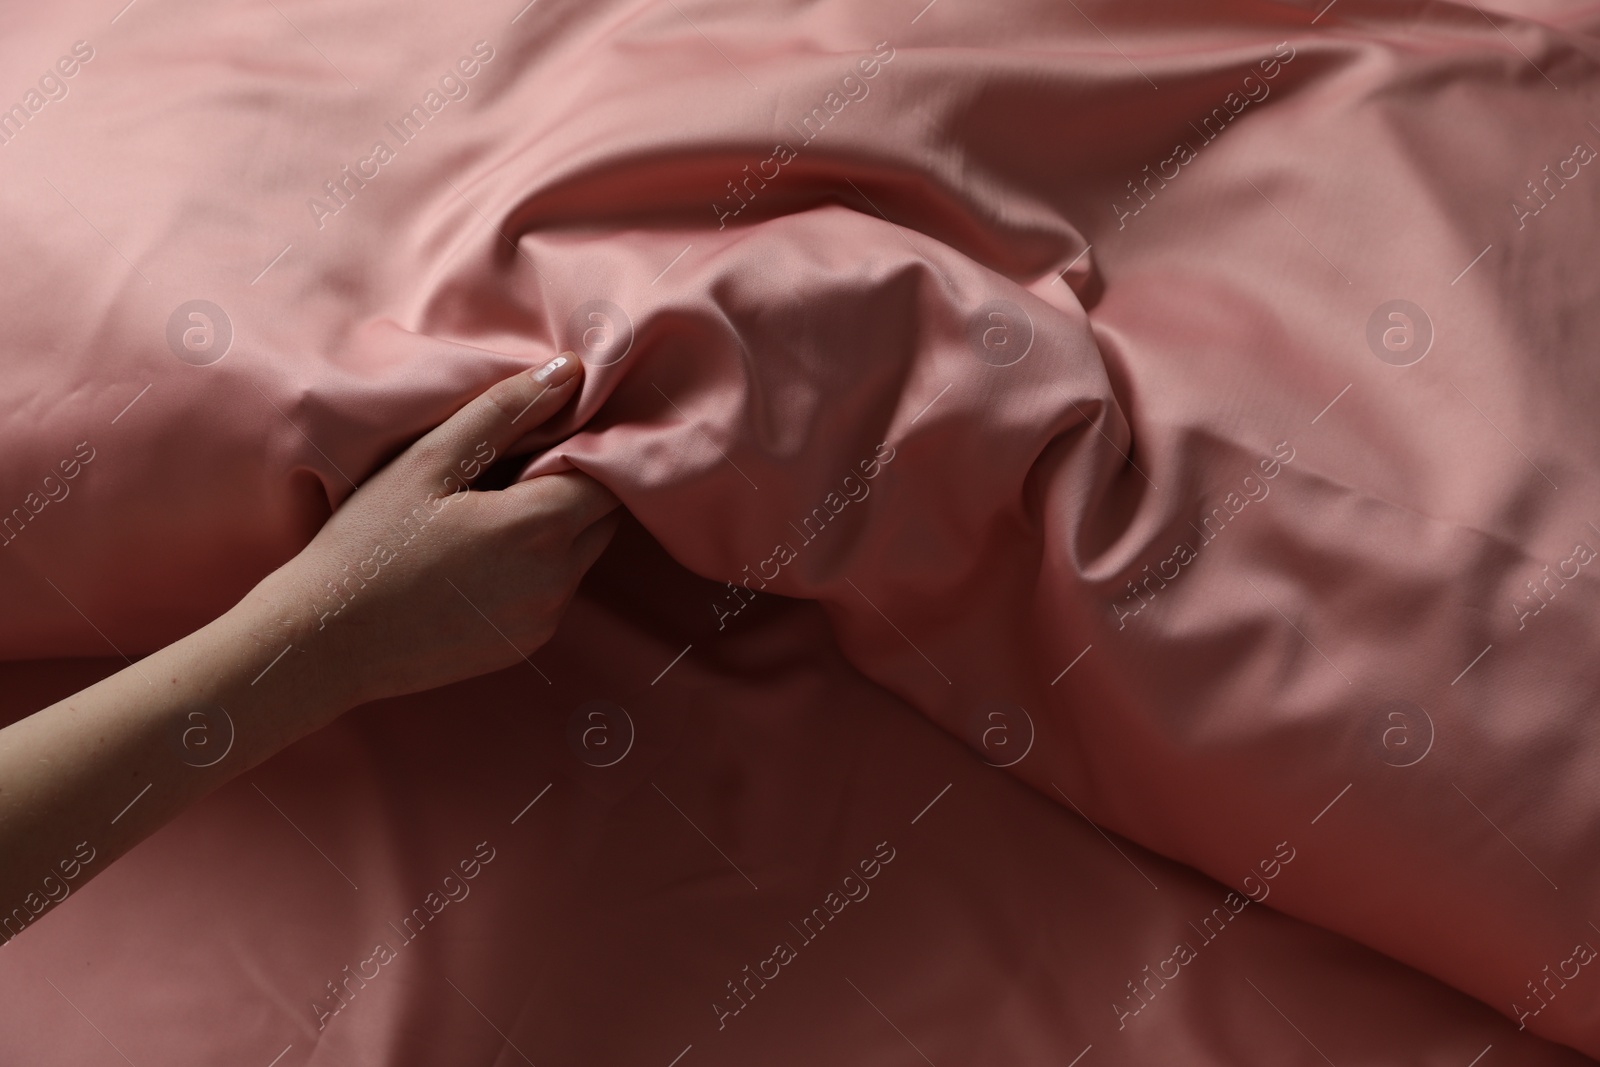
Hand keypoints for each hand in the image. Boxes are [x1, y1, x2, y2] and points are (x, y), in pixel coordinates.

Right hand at [241, 352, 620, 707]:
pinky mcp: (525, 644)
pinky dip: (535, 570)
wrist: (326, 641)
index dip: (582, 451)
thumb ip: (505, 411)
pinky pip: (552, 593)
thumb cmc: (368, 543)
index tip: (539, 440)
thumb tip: (570, 370)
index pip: (606, 477)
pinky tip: (477, 560)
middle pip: (602, 518)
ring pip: (580, 556)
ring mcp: (543, 619)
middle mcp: (556, 581)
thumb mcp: (429, 460)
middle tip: (508, 473)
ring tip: (485, 515)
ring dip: (555, 530)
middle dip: (572, 489)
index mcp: (539, 528)